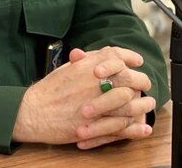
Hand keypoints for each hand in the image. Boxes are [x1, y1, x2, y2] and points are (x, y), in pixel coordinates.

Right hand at [12, 46, 155, 146]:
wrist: (33, 112)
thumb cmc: (47, 92)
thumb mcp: (64, 69)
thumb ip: (83, 61)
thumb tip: (96, 54)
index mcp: (87, 66)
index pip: (116, 56)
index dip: (130, 57)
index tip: (137, 61)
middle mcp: (95, 82)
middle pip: (129, 78)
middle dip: (140, 81)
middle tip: (143, 84)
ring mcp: (97, 103)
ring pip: (130, 102)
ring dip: (143, 104)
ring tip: (148, 104)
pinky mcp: (96, 124)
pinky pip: (123, 125)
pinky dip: (136, 127)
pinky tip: (143, 127)